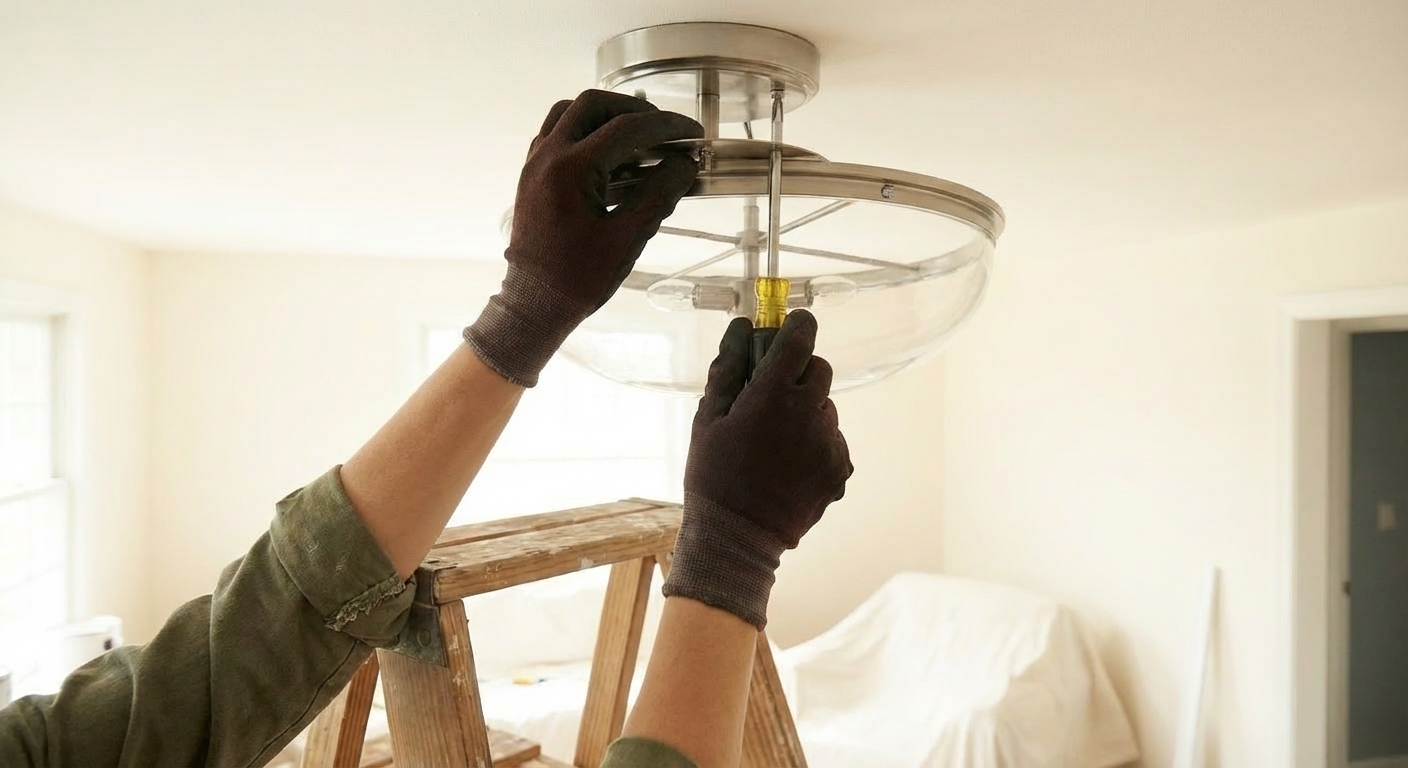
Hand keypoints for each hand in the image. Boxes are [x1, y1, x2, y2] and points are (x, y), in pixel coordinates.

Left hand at [465, 90, 703, 386]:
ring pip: (569, 112)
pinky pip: (556, 132)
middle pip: (594, 105)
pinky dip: (584, 130)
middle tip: (665, 130)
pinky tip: (608, 153)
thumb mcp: (628, 239)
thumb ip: (659, 195)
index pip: (627, 129)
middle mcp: (548, 156)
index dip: (666, 127)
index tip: (693, 134)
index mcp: (572, 169)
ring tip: (637, 134)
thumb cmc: (578, 279)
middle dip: (634, 110)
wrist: (533, 305)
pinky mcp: (531, 174)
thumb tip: (684, 165)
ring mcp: (535, 163)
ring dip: (606, 114)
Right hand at [663, 311, 853, 628]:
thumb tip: (740, 329)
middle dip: (800, 373)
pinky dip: (816, 444)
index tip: (792, 326)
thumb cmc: (715, 477)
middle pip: (820, 370)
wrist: (738, 539)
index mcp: (773, 395)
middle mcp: (809, 413)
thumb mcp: (707, 420)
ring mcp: (830, 442)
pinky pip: (833, 441)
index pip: (800, 338)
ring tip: (776, 443)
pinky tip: (790, 466)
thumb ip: (727, 369)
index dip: (798, 325)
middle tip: (772, 396)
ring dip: (808, 412)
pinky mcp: (841, 469)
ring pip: (826, 408)